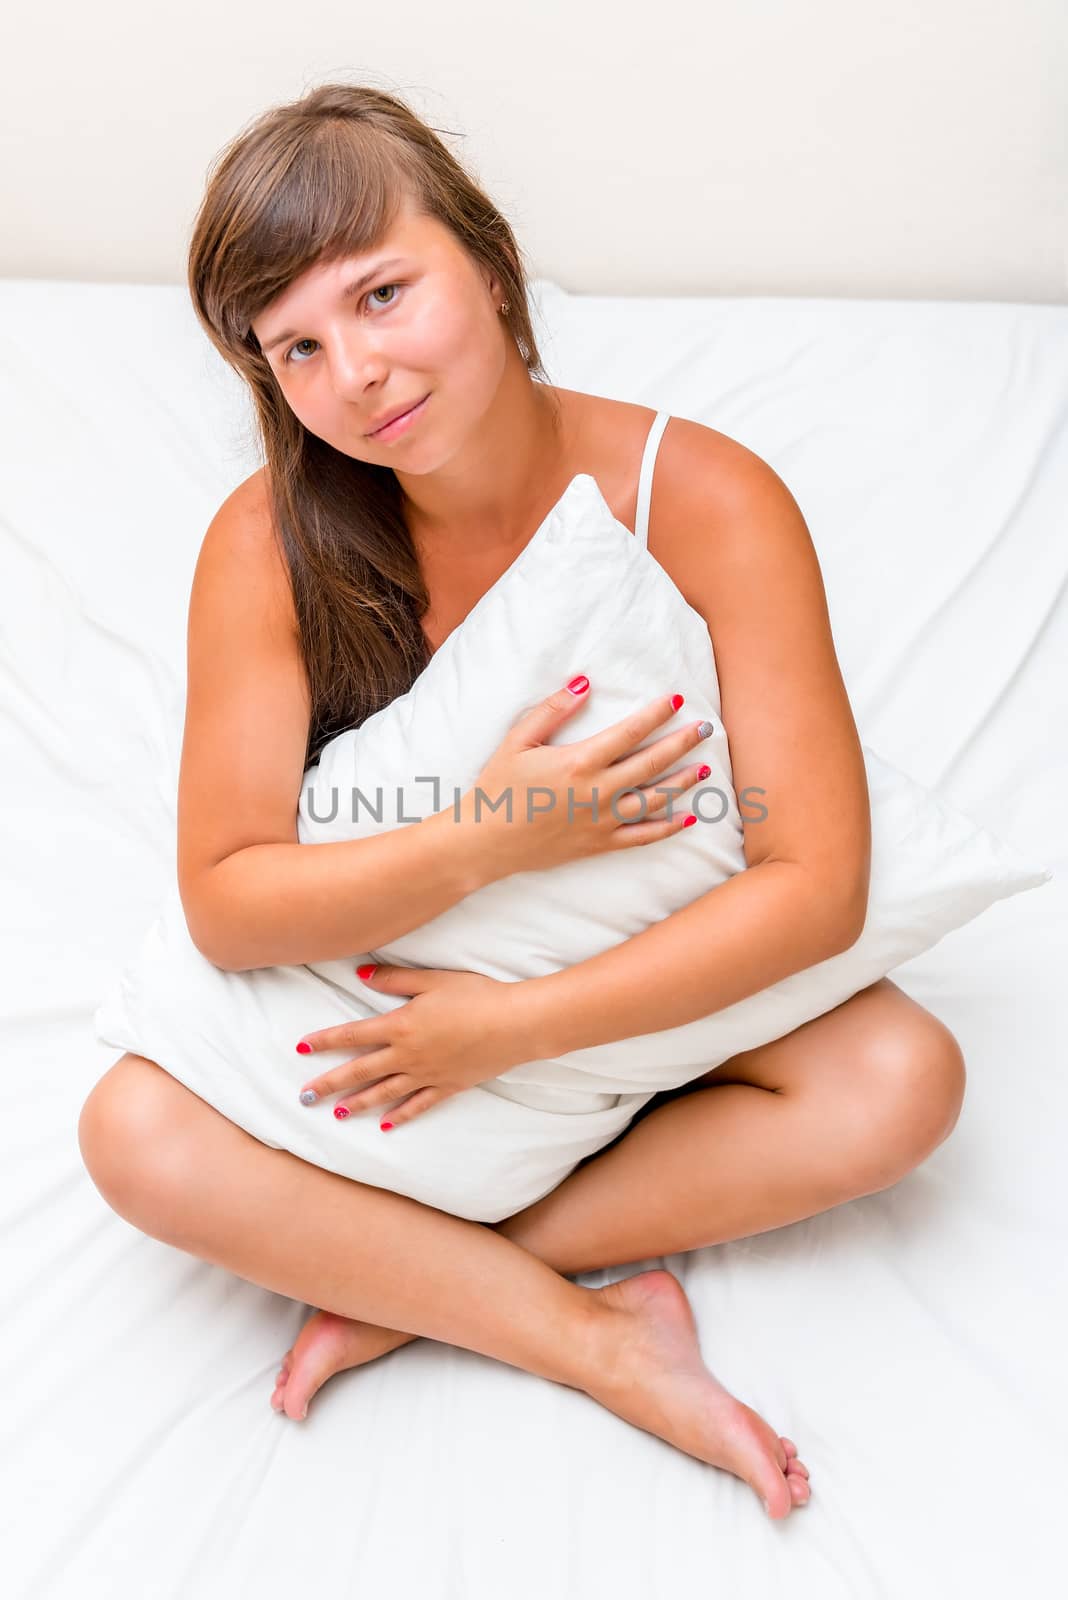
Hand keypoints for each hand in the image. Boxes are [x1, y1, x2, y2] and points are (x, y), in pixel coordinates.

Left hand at [294, 963, 531, 1128]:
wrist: (515, 1024)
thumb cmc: (476, 995)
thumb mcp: (432, 980)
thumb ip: (394, 979)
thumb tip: (359, 973)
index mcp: (400, 1025)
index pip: (352, 1035)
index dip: (324, 1041)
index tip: (300, 1048)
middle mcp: (408, 1055)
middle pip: (360, 1070)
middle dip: (330, 1084)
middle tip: (305, 1097)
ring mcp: (427, 1074)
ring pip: (385, 1092)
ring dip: (358, 1103)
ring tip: (337, 1113)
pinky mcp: (448, 1086)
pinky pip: (419, 1105)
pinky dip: (401, 1115)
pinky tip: (386, 1125)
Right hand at [467, 681, 712, 879]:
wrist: (485, 841)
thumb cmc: (498, 787)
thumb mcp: (518, 740)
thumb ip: (552, 710)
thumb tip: (585, 683)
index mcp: (579, 762)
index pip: (630, 732)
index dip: (656, 714)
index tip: (677, 699)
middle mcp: (598, 792)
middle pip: (652, 763)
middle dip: (682, 743)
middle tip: (707, 728)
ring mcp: (602, 821)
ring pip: (655, 799)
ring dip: (683, 782)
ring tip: (705, 767)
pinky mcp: (599, 844)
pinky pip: (642, 836)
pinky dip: (667, 827)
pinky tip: (687, 817)